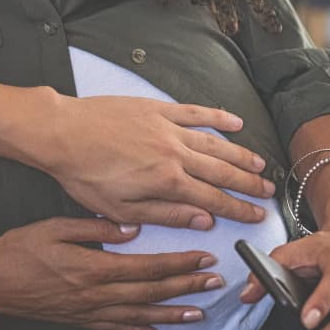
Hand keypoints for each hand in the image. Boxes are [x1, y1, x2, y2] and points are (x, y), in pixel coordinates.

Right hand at [0, 217, 222, 329]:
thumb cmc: (17, 250)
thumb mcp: (54, 226)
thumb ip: (95, 227)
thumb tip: (132, 228)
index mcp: (93, 267)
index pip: (147, 267)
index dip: (178, 264)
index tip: (203, 257)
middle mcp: (96, 294)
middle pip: (151, 293)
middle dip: (186, 287)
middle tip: (214, 282)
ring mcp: (88, 312)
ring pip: (139, 315)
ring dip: (172, 314)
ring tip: (198, 312)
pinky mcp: (78, 320)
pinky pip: (115, 329)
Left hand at [36, 95, 275, 227]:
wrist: (61, 133)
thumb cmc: (84, 174)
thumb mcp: (121, 209)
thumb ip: (165, 215)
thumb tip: (202, 221)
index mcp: (166, 182)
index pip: (213, 200)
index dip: (238, 209)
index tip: (256, 216)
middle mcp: (174, 153)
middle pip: (221, 172)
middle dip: (248, 184)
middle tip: (268, 193)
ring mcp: (167, 128)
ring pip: (215, 143)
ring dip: (240, 155)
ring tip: (259, 165)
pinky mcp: (156, 108)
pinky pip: (194, 112)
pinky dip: (217, 117)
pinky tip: (235, 122)